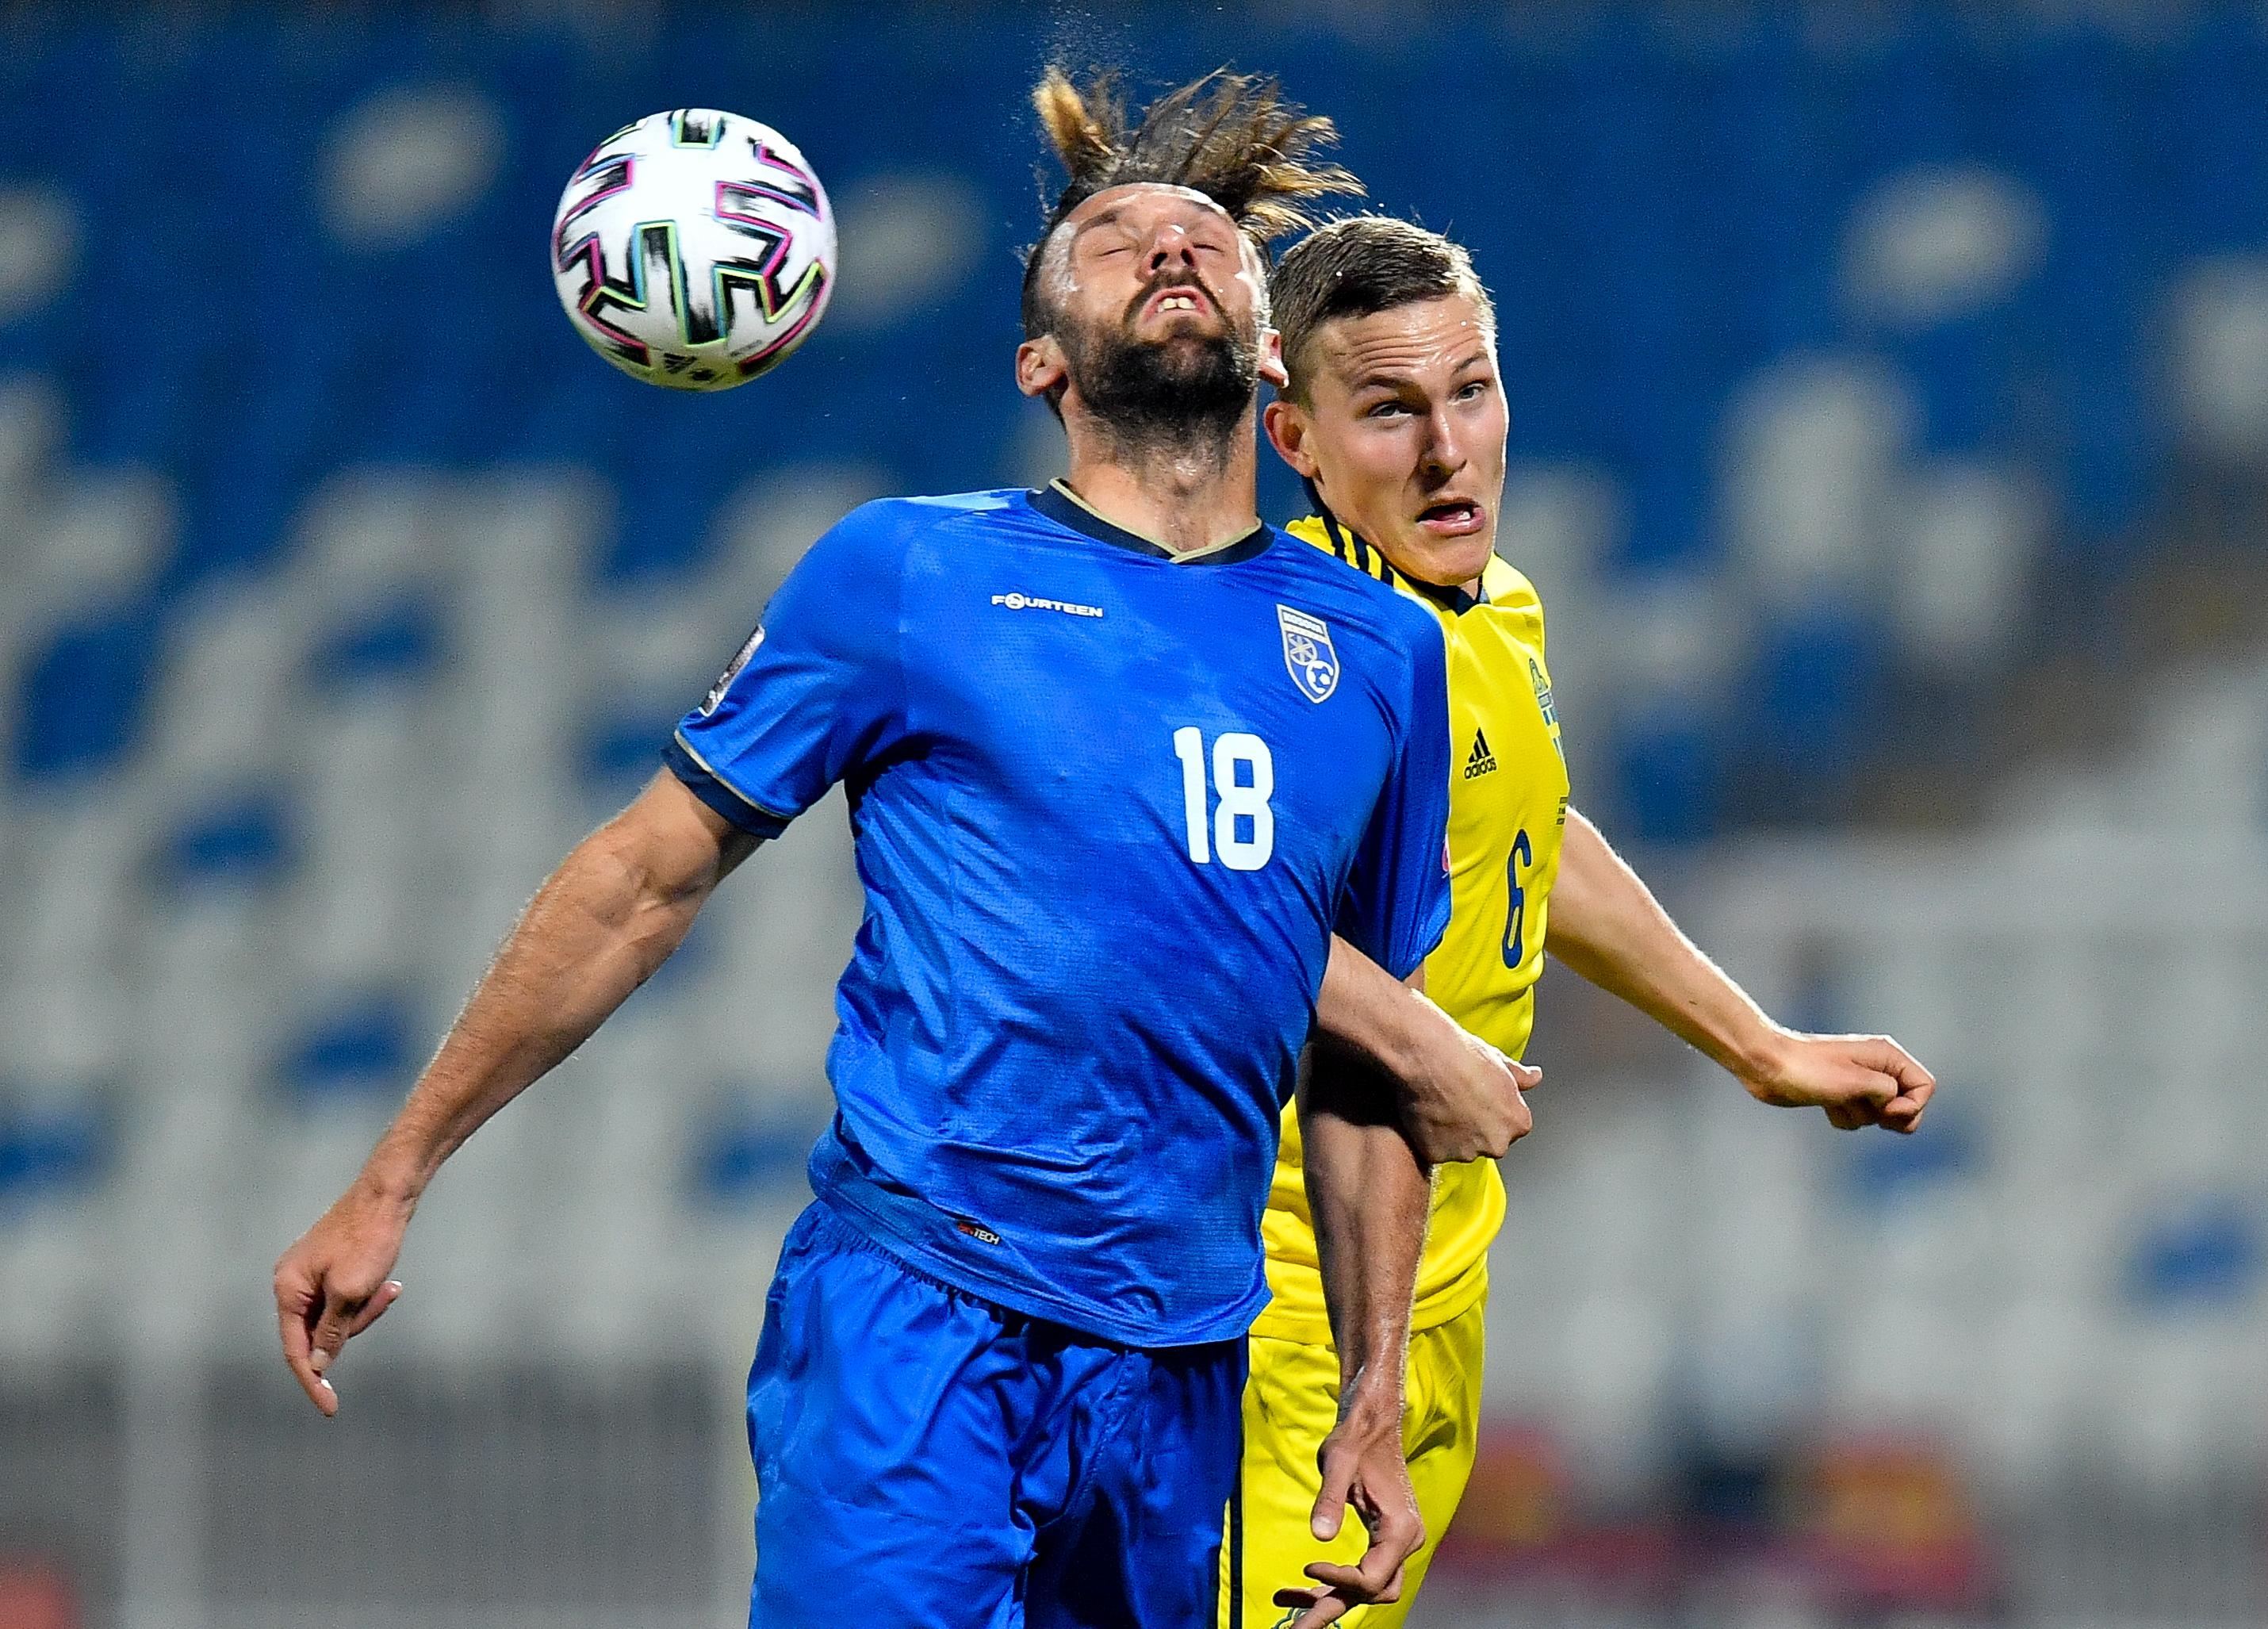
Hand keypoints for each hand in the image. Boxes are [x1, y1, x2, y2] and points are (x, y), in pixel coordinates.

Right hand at [273, 1177, 413, 1414]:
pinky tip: (390, 1284)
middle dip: (354, 1325)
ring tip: (388, 1285)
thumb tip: (318, 1366)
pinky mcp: (329, 1268)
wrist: (387, 1194)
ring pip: (337, 1317)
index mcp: (288, 1289)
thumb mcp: (352, 1292)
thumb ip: (332, 1332)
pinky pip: (346, 1299)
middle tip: (383, 1296)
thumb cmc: (368, 1239)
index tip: (330, 1408)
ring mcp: (309, 1275)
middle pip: (318, 1333)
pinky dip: (368, 1298)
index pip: (295, 1350)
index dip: (313, 1381)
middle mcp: (291, 1282)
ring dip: (365, 1310)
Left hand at [1273, 1400, 1423, 1628]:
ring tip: (1286, 1603)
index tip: (1306, 1568)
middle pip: (1370, 1593)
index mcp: (1400, 1529)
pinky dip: (1333, 1582)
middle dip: (1330, 1610)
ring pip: (1365, 1588)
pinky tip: (1300, 1585)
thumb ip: (1330, 1498)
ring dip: (1329, 1599)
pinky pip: (1360, 1573)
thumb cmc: (1356, 1437)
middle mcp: (1405, 1542)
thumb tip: (1318, 1536)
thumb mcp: (1338, 1461)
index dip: (1338, 1580)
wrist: (1372, 1421)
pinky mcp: (1382, 1540)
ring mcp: (1395, 1544)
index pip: (1371, 1578)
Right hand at [1394, 1014, 1539, 1164]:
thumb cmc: (1464, 1056)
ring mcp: (1466, 1152)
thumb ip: (1521, 1077)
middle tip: (1457, 1101)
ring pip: (1460, 1148)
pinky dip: (1429, 1138)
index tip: (1479, 1097)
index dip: (1493, 1110)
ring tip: (1438, 1105)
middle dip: (1474, 1127)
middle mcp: (1496, 1143)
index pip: (1511, 1125)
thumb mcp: (1500, 1061)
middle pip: (1487, 1141)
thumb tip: (1535, 1077)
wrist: (1428, 1058)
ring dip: (1452, 1135)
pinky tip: (1424, 1115)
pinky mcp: (1436, 1155)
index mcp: (1517, 1122)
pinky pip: (1434, 1151)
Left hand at [1742, 1029, 1934, 1133]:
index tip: (1885, 1109)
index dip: (1911, 1106)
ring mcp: (1859, 1082)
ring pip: (1880, 1116)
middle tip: (1862, 1107)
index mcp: (1887, 1056)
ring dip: (1860, 1116)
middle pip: (1907, 1105)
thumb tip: (1896, 1105)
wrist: (1767, 1067)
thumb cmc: (1809, 1070)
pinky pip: (1857, 1119)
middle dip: (1887, 1116)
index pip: (1925, 1086)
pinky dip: (1844, 1118)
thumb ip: (1889, 1093)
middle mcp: (1877, 1068)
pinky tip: (1825, 1106)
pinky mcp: (1841, 1095)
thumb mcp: (1857, 1081)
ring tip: (1836, 1100)